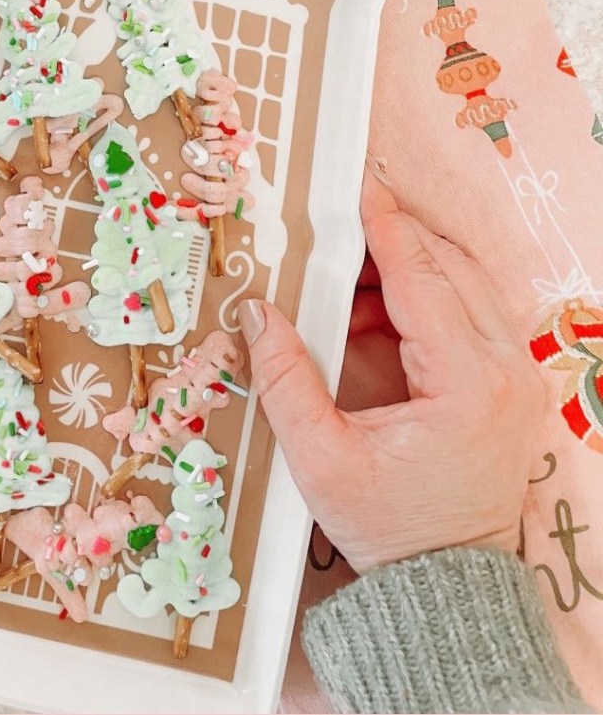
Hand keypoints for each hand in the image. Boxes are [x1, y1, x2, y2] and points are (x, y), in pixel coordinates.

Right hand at [238, 171, 543, 574]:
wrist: (446, 585)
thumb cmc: (390, 529)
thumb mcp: (320, 460)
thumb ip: (285, 378)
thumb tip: (257, 311)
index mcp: (468, 384)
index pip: (423, 279)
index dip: (386, 228)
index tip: (359, 190)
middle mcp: (507, 372)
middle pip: (453, 268)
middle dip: (395, 240)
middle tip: (339, 230)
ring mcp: (518, 377)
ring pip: (467, 284)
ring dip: (408, 270)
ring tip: (343, 283)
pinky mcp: (511, 384)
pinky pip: (472, 314)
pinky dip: (424, 300)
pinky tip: (371, 316)